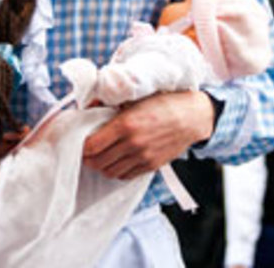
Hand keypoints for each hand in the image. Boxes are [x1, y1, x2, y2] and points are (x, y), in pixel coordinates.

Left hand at [83, 90, 214, 179]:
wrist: (191, 116)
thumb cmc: (164, 102)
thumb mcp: (135, 96)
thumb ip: (110, 102)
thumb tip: (89, 105)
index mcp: (125, 124)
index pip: (92, 145)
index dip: (82, 146)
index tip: (81, 141)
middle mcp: (132, 144)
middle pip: (98, 162)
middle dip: (89, 158)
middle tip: (87, 151)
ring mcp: (142, 157)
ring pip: (110, 172)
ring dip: (102, 166)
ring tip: (101, 157)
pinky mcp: (150, 166)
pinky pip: (125, 176)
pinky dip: (117, 171)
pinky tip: (117, 161)